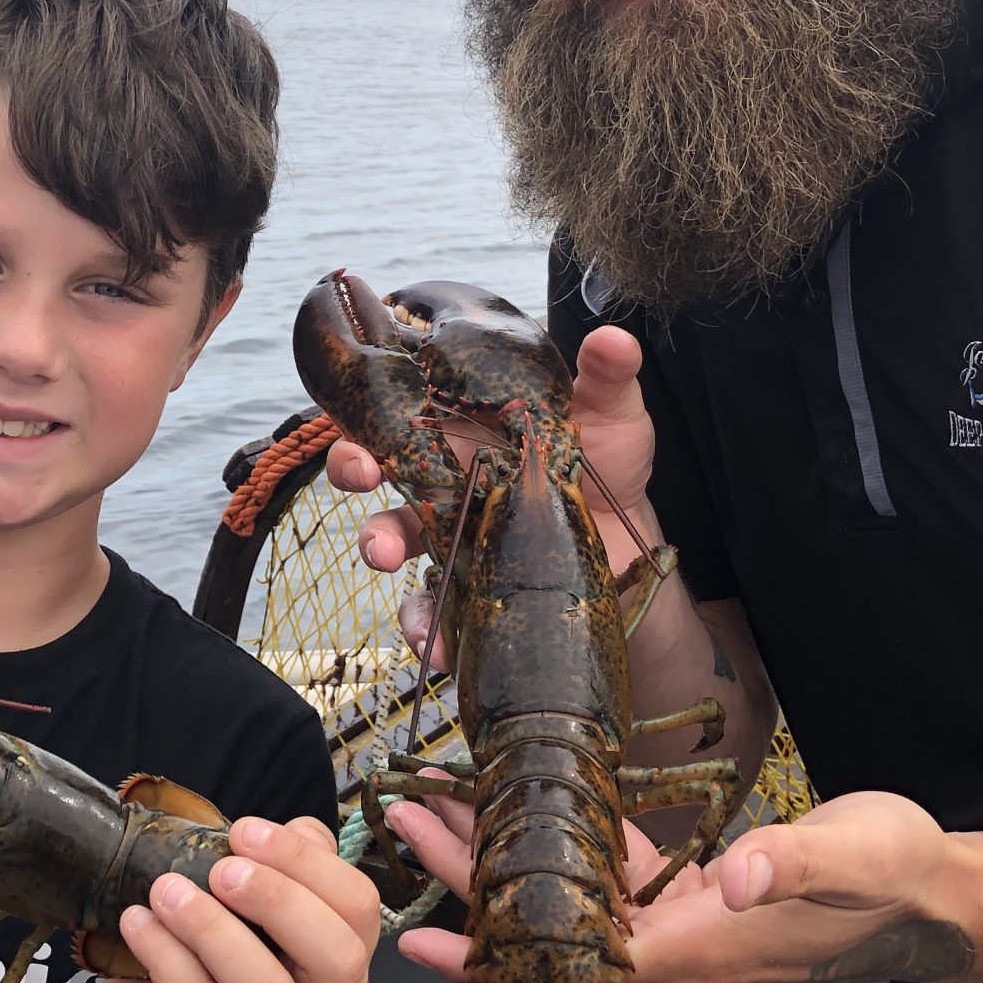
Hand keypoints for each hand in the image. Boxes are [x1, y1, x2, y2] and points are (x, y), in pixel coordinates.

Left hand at [53, 817, 379, 982]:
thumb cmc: (191, 978)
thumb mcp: (238, 919)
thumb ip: (278, 875)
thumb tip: (299, 830)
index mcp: (338, 978)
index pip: (360, 914)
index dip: (310, 863)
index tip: (246, 831)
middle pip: (338, 960)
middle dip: (281, 900)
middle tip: (222, 868)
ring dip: (215, 929)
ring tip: (167, 891)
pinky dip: (168, 957)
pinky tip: (138, 923)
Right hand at [327, 325, 665, 632]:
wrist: (629, 547)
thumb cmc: (609, 464)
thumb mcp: (611, 416)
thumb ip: (607, 378)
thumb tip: (613, 338)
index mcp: (464, 423)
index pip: (400, 403)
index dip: (368, 405)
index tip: (363, 405)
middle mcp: (442, 473)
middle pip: (375, 463)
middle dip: (352, 466)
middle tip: (360, 475)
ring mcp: (447, 531)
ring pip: (389, 534)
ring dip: (376, 542)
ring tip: (382, 557)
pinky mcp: (461, 585)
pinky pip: (427, 608)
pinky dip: (424, 626)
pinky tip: (436, 643)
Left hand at [383, 791, 967, 982]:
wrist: (933, 889)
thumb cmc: (896, 873)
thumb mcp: (853, 858)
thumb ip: (792, 867)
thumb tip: (735, 875)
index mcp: (703, 955)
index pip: (574, 963)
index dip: (497, 953)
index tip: (428, 934)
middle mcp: (679, 956)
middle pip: (551, 931)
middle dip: (471, 887)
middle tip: (403, 833)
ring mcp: (682, 930)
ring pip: (568, 902)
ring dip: (503, 859)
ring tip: (437, 810)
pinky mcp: (692, 897)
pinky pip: (606, 879)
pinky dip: (556, 847)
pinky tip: (516, 809)